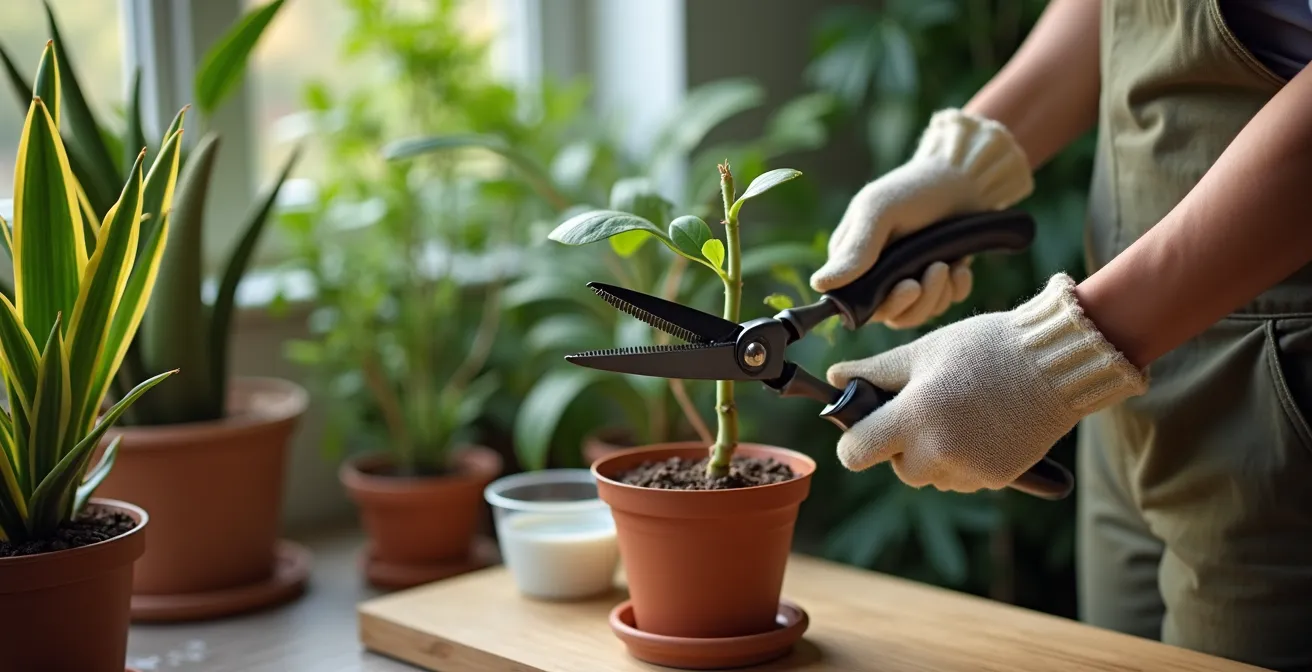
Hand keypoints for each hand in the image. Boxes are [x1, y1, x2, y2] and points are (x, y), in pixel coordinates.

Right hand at [811, 108, 1034, 328]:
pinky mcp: (936, 281)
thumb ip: (855, 251)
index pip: (856, 305)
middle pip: (890, 315)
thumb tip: (818, 284)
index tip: (908, 286)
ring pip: (918, 313)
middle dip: (917, 300)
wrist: (963, 177)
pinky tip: (961, 267)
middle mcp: (876, 275)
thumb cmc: (914, 189)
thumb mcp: (879, 213)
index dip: (883, 305)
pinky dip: (956, 290)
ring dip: (938, 294)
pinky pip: (944, 304)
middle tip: (936, 269)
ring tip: (949, 265)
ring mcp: (907, 279)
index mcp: (852, 261)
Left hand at [826, 274, 1148, 492]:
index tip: (864, 426)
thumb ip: (875, 370)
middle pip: (897, 468)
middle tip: (922, 409)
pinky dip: (961, 461)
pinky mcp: (997, 478)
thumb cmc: (987, 347)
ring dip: (932, 455)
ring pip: (930, 476)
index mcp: (914, 416)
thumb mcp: (924, 351)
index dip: (854, 439)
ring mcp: (970, 469)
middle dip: (900, 445)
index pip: (855, 453)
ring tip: (956, 413)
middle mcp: (939, 450)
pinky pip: (961, 479)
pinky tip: (979, 427)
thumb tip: (836, 377)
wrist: (1058, 361)